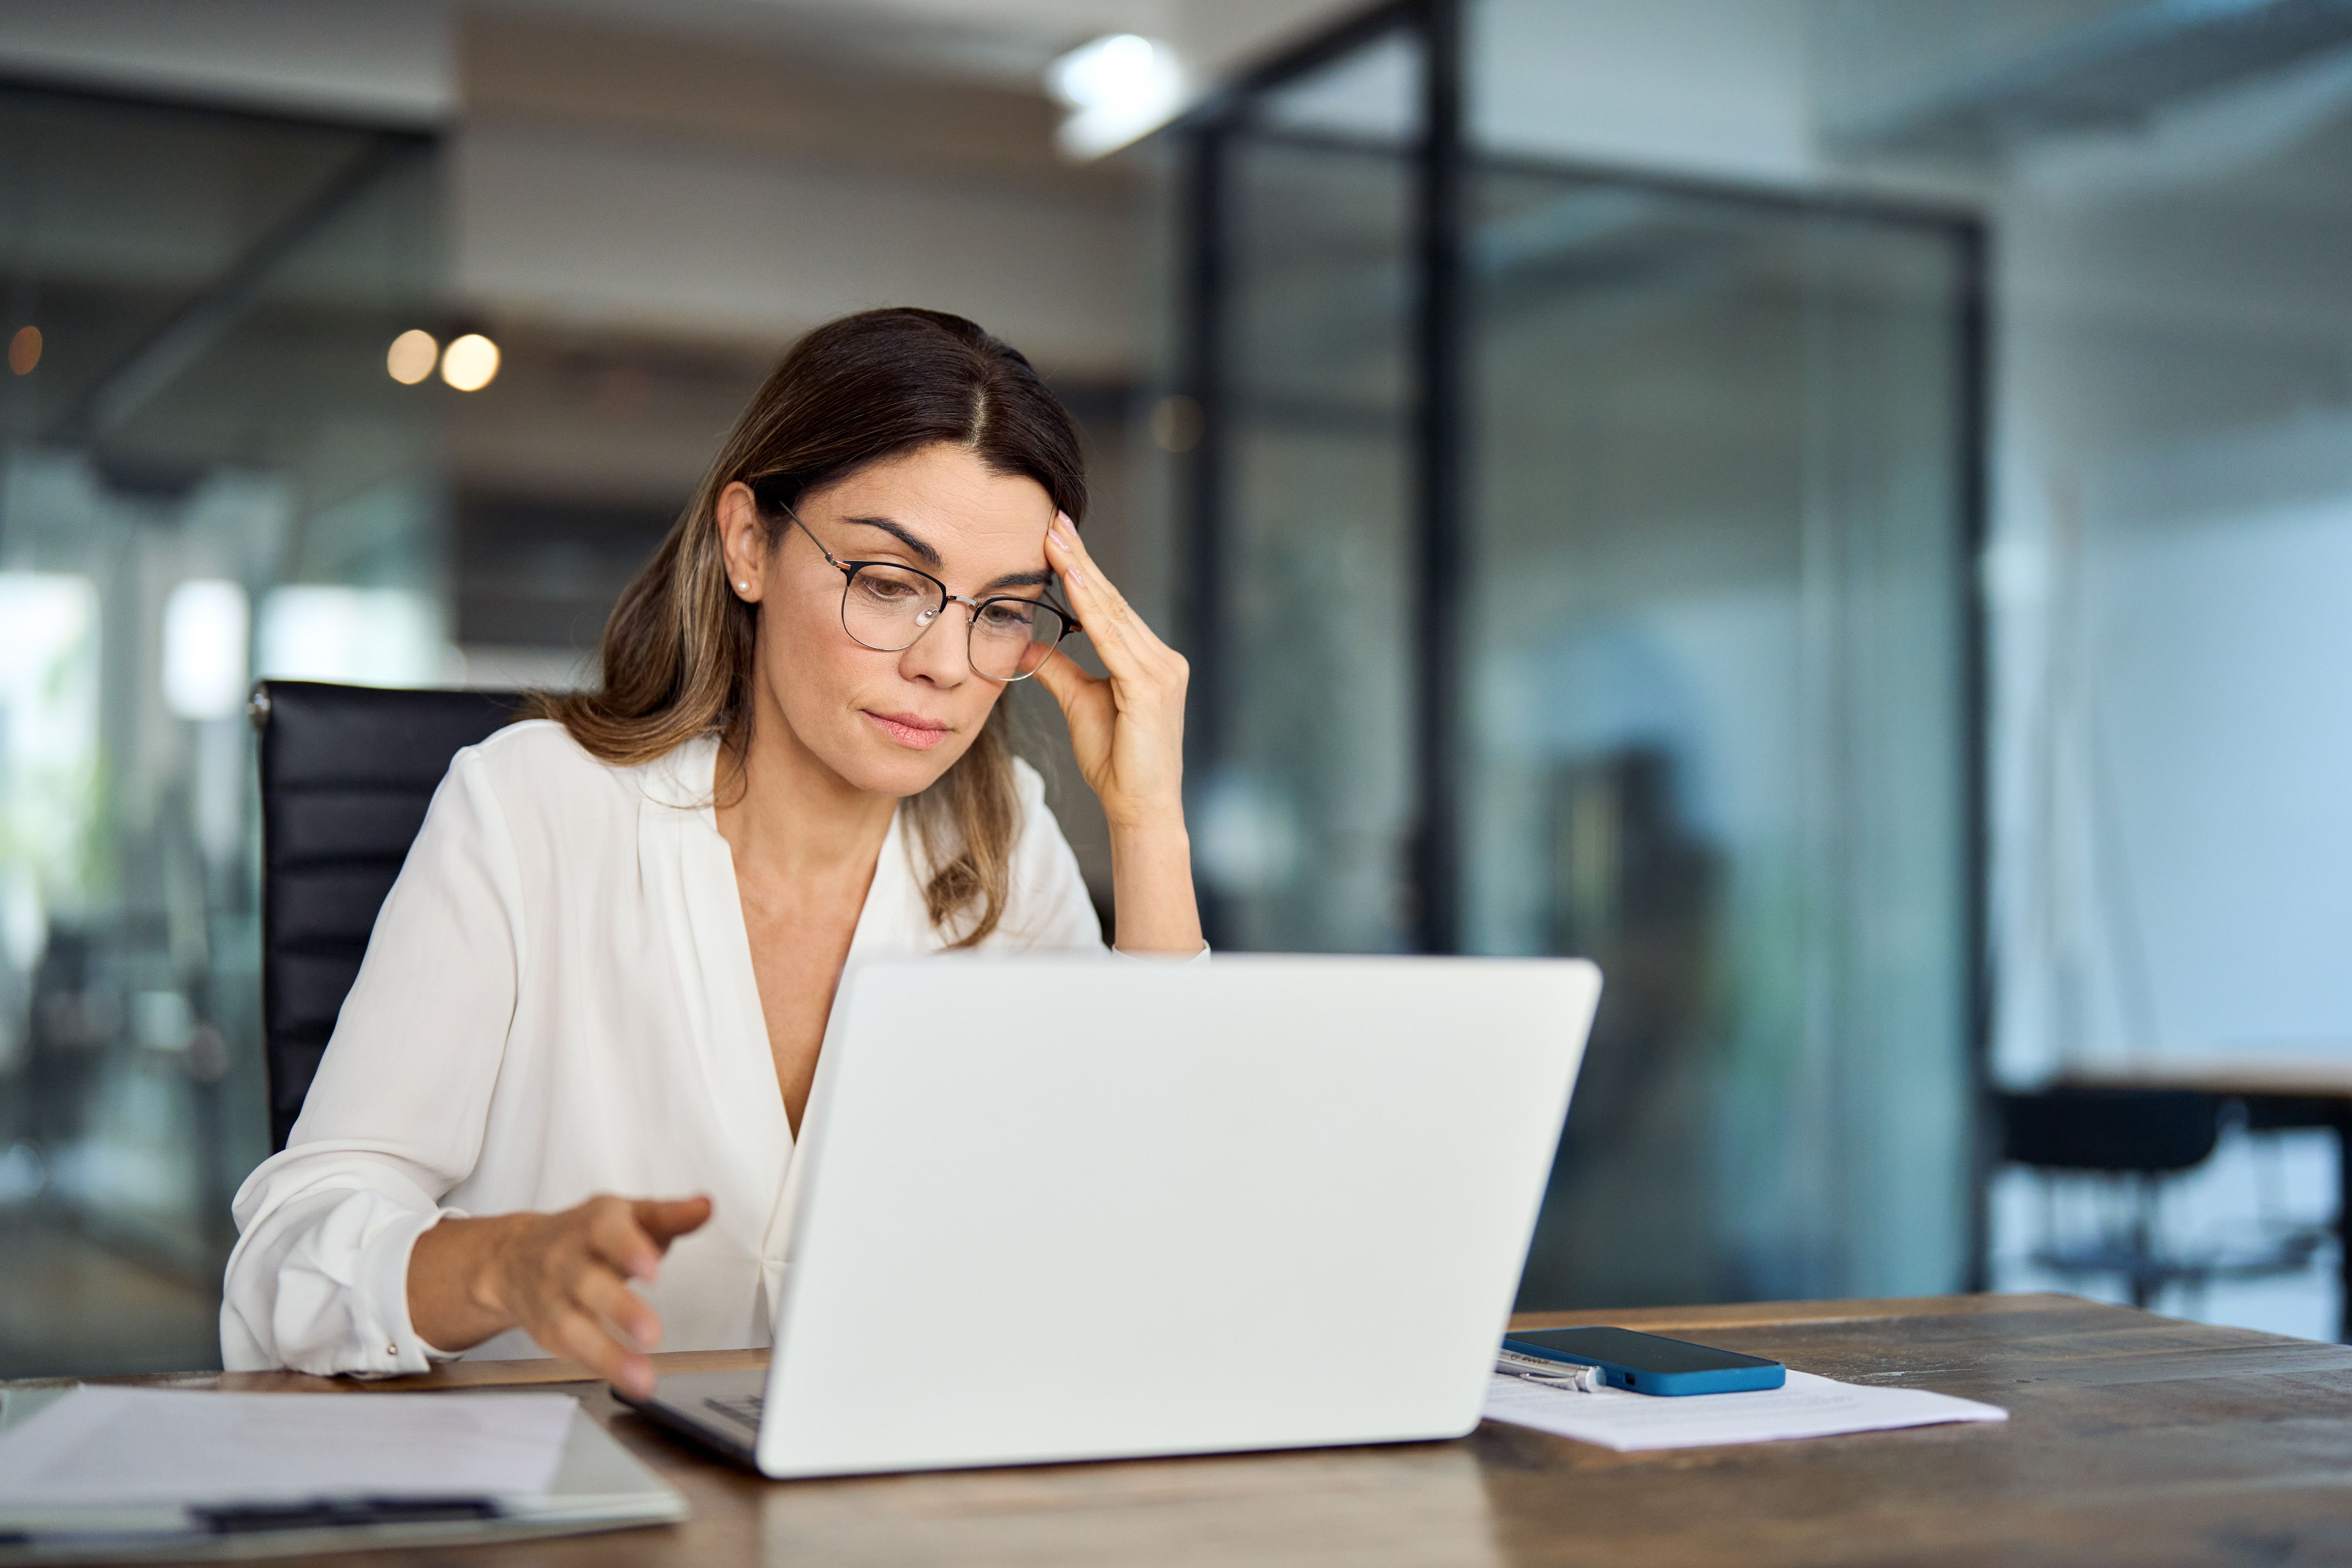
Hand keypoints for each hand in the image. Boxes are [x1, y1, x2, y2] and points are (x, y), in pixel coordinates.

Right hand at [409, 1194, 711, 1399]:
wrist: (515, 1256)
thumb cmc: (586, 1234)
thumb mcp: (628, 1215)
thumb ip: (669, 1215)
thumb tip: (705, 1207)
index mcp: (593, 1224)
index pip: (607, 1231)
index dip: (628, 1249)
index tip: (652, 1268)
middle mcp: (566, 1260)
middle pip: (587, 1283)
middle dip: (619, 1308)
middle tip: (652, 1334)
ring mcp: (552, 1298)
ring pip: (572, 1328)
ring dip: (608, 1356)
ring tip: (642, 1378)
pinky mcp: (547, 1331)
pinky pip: (570, 1352)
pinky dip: (598, 1368)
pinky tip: (626, 1381)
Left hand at [1032, 513, 1188, 830]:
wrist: (1140, 807)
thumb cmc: (1116, 761)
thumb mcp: (1079, 703)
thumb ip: (1059, 669)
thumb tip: (1026, 643)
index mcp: (1148, 661)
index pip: (1109, 607)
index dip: (1083, 569)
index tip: (1057, 535)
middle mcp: (1162, 659)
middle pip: (1112, 600)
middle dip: (1081, 558)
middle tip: (1054, 518)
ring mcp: (1161, 670)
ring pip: (1113, 612)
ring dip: (1083, 572)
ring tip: (1056, 538)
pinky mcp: (1152, 685)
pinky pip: (1114, 638)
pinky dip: (1092, 607)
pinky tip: (1073, 579)